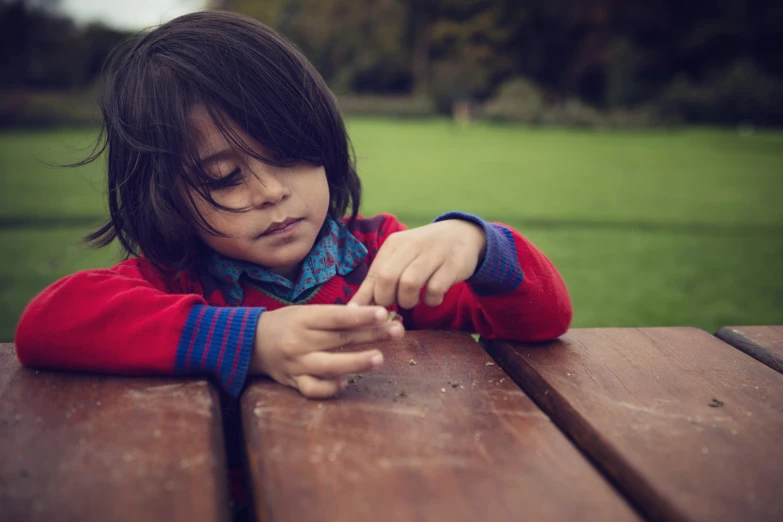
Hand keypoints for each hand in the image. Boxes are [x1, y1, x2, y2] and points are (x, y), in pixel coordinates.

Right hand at [250, 305, 403, 398]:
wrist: (251, 342)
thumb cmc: (287, 324)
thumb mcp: (306, 312)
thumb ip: (334, 317)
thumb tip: (371, 316)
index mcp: (303, 319)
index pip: (336, 317)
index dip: (361, 316)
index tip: (384, 314)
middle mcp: (299, 341)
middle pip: (339, 339)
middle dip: (371, 335)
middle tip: (397, 332)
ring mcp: (296, 364)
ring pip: (329, 366)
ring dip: (356, 363)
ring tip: (378, 359)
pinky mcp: (293, 382)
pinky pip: (313, 389)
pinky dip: (330, 388)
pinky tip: (346, 383)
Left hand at [349, 220, 486, 308]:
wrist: (461, 235)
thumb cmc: (422, 254)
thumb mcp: (398, 261)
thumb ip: (376, 283)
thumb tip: (353, 309)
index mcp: (394, 245)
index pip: (373, 275)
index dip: (370, 299)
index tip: (371, 313)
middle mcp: (411, 245)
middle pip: (387, 278)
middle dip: (388, 299)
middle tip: (395, 304)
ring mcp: (433, 253)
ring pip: (409, 283)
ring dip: (408, 301)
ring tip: (413, 300)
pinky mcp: (452, 264)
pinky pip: (435, 289)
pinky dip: (431, 300)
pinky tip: (432, 298)